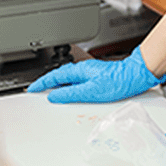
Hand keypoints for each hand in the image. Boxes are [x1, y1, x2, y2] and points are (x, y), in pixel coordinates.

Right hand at [25, 46, 165, 103]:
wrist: (134, 77)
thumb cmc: (117, 82)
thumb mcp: (91, 91)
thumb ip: (71, 94)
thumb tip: (55, 96)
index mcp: (79, 71)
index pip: (55, 76)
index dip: (42, 83)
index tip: (32, 89)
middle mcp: (83, 70)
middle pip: (59, 75)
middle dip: (46, 82)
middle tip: (36, 91)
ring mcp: (88, 73)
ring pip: (66, 78)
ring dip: (56, 84)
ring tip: (48, 93)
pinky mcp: (94, 77)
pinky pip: (74, 81)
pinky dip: (66, 86)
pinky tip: (68, 93)